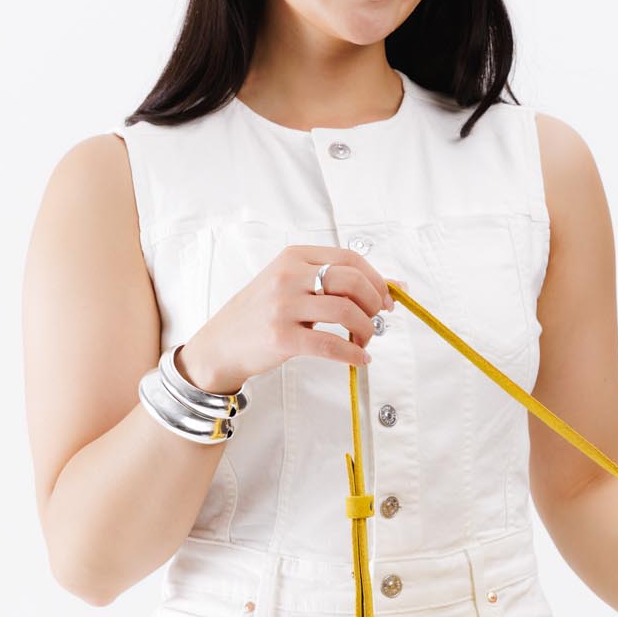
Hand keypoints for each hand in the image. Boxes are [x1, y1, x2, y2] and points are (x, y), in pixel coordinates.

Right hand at [182, 246, 395, 391]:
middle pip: (352, 282)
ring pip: (346, 312)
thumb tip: (396, 286)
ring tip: (364, 342)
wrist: (221, 344)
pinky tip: (358, 359)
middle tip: (376, 321)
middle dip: (374, 304)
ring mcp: (283, 307)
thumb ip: (338, 283)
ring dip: (366, 330)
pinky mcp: (281, 338)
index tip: (387, 300)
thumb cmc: (262, 314)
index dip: (377, 280)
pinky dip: (353, 354)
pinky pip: (330, 345)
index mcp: (294, 257)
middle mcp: (288, 276)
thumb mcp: (294, 286)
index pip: (350, 259)